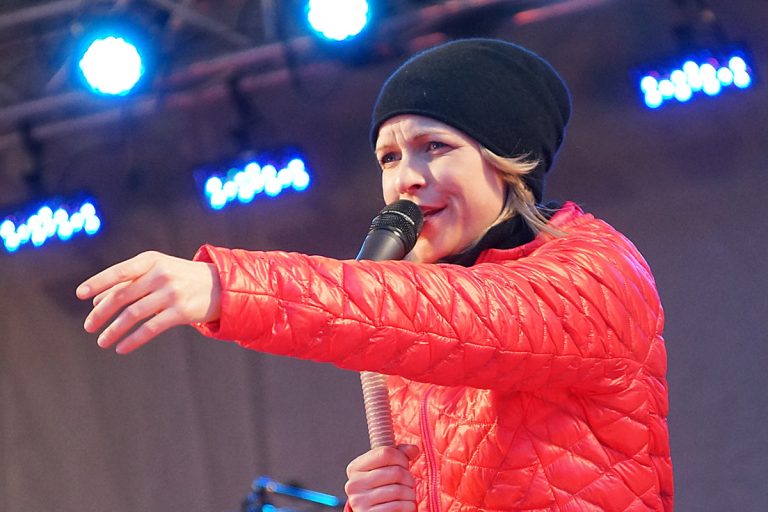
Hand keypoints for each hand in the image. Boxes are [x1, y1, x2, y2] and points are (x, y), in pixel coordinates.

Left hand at [76, 251, 220, 353]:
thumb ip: (130, 281)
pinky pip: (150, 329)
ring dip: (113, 330)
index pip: (118, 272)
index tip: (80, 295)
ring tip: (102, 341)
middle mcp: (160, 274)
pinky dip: (132, 340)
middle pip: (121, 296)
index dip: (97, 283)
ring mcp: (171, 293)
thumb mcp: (159, 270)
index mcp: (152, 260)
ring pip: (132, 315)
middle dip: (100, 313)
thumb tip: (96, 301)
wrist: (220, 285)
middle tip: (88, 326)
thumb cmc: (181, 278)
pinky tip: (121, 348)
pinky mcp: (181, 312)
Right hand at [345, 444, 418, 511]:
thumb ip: (399, 455)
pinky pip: (397, 506)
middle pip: (395, 472)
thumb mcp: (386, 468)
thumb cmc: (381, 488)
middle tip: (409, 483)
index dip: (401, 458)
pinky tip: (407, 505)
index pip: (385, 453)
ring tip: (408, 494)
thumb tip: (413, 449)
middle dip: (409, 478)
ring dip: (410, 493)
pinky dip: (408, 505)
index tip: (405, 465)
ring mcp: (360, 501)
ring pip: (398, 490)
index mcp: (355, 467)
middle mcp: (354, 483)